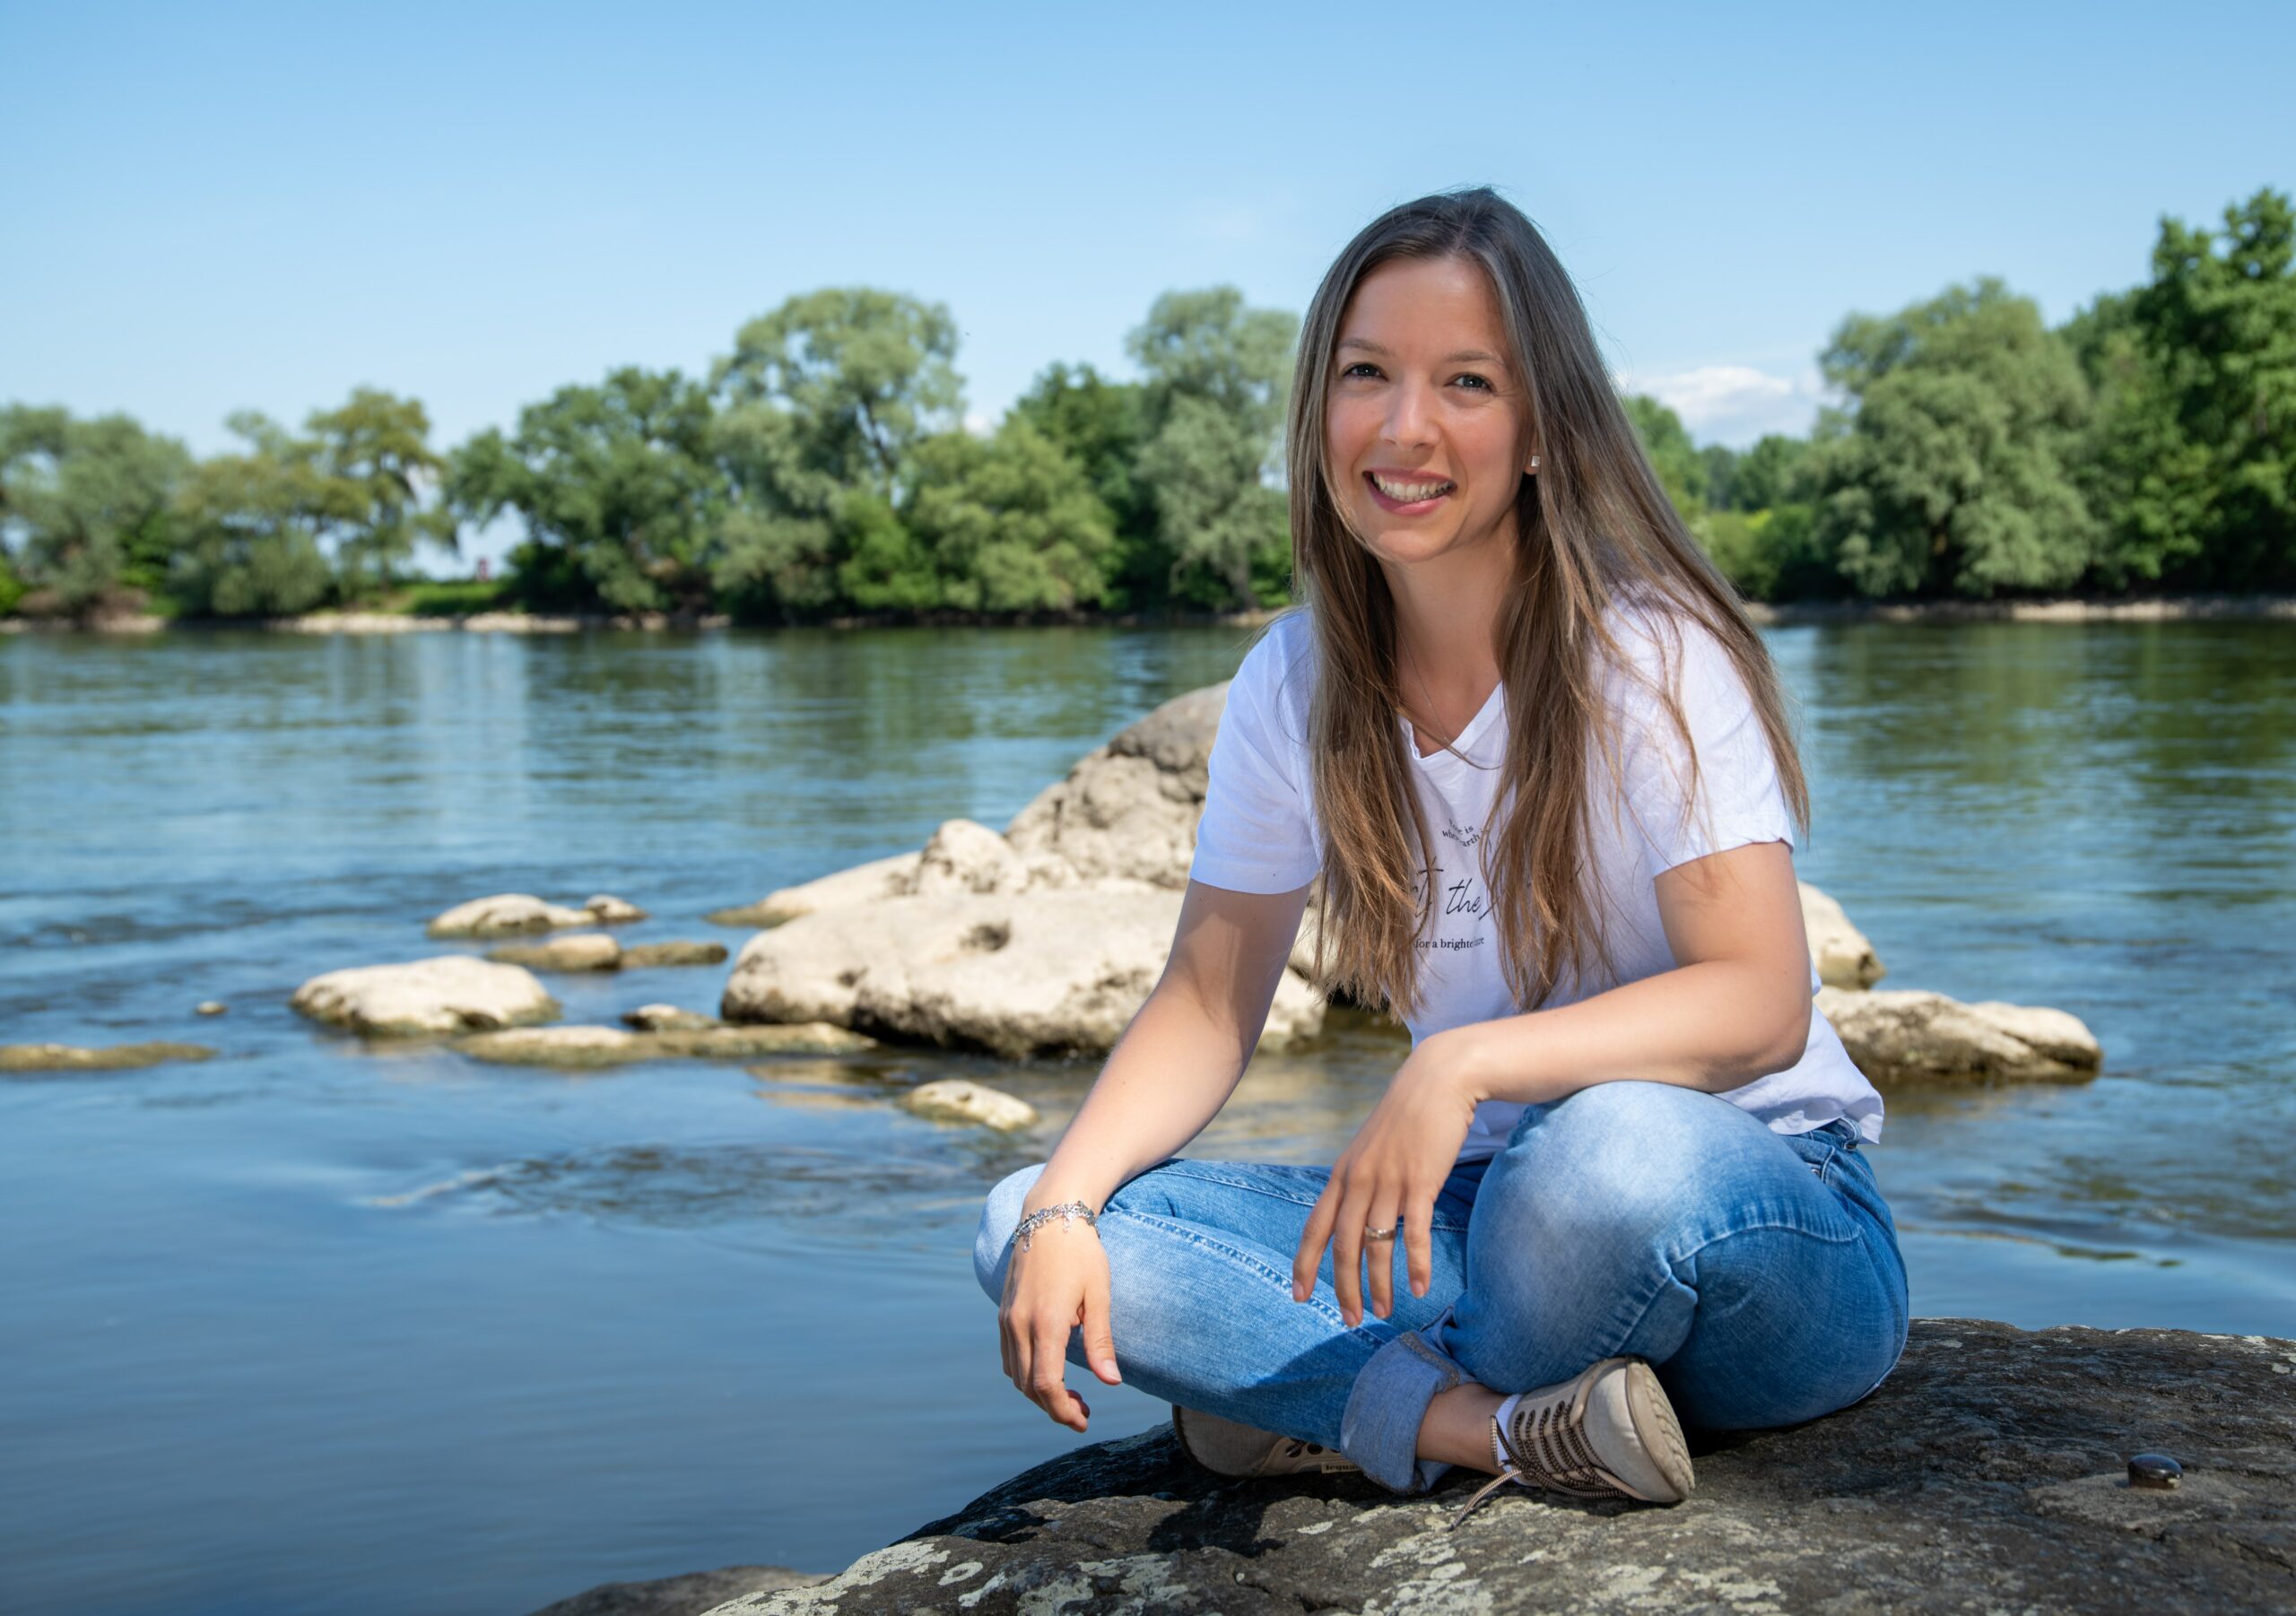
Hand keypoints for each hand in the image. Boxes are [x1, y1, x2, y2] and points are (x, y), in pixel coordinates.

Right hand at [998, 1213, 1122, 1431]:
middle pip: (1029, 1387)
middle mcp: (1018, 1325)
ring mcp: (1006, 1319)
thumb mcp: (1099, 1294)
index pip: (1046, 1386)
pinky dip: (1026, 1375)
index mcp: (1045, 1323)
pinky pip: (1009, 1357)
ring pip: (1016, 1375)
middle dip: (1055, 1407)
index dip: (1063, 1411)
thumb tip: (1112, 1383)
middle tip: (1083, 1412)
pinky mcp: (1003, 1313)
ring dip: (1039, 1394)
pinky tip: (1048, 1371)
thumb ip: (1100, 1341)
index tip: (1084, 1420)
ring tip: (1070, 1395)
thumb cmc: (1081, 1253)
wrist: (1049, 1216)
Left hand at [1292, 1031, 1484, 1326]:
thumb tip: (1354, 1211)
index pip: (1315, 1227)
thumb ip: (1360, 1178)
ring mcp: (1389, 1181)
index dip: (1305, 1264)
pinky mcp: (1421, 1181)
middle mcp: (1359, 1180)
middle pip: (1342, 1245)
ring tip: (1382, 1312)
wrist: (1439, 1079)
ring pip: (1376, 1245)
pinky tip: (1419, 1288)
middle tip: (1350, 1320)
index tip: (1299, 1296)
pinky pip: (1414, 1233)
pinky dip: (1416, 1264)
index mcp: (1343, 1174)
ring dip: (1378, 1284)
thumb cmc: (1407, 1116)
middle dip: (1342, 1287)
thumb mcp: (1371, 1147)